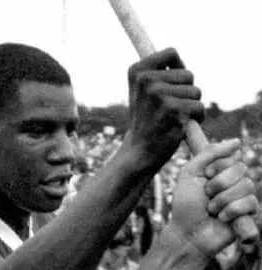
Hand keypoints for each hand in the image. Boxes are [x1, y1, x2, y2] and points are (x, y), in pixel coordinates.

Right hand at [124, 48, 204, 170]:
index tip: (170, 84)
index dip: (178, 68)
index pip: (172, 53)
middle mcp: (146, 80)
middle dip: (185, 92)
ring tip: (172, 118)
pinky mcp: (173, 110)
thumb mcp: (143, 90)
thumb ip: (158, 71)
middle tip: (167, 108)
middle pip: (188, 74)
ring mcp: (159, 94)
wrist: (140, 150)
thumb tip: (173, 54)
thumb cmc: (146, 119)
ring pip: (196, 92)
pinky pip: (199, 107)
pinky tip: (178, 126)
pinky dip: (195, 119)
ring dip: (190, 106)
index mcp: (137, 71)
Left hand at [169, 140, 257, 255]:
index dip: (217, 166)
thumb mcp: (189, 174)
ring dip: (222, 199)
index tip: (205, 176)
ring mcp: (244, 196)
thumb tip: (236, 141)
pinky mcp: (250, 213)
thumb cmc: (185, 205)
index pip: (232, 156)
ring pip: (246, 185)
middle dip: (218, 184)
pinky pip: (250, 202)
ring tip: (212, 209)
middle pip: (240, 169)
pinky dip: (231, 211)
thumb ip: (208, 154)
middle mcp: (235, 181)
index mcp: (221, 170)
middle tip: (206, 195)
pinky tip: (221, 218)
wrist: (187, 233)